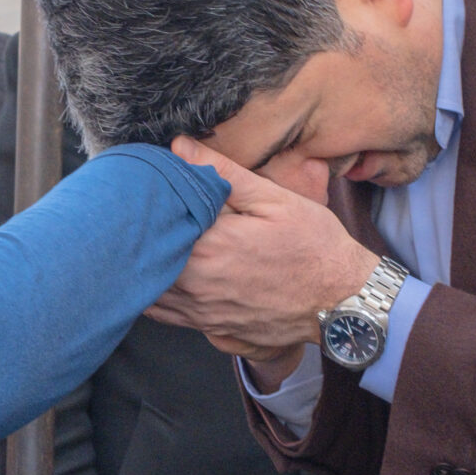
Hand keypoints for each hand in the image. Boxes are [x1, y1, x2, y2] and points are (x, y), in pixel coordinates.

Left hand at [151, 137, 376, 356]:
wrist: (342, 302)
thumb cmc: (315, 247)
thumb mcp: (276, 199)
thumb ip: (225, 173)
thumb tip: (180, 147)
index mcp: (212, 244)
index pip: (156, 220)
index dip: (143, 202)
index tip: (141, 188)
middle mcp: (200, 281)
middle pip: (144, 257)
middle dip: (137, 234)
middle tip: (134, 212)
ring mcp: (202, 309)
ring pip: (147, 288)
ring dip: (140, 266)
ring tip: (143, 243)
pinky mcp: (209, 327)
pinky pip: (162, 314)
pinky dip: (151, 294)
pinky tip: (155, 276)